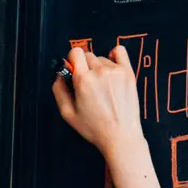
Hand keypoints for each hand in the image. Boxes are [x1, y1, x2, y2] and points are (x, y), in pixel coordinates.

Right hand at [52, 45, 144, 161]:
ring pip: (102, 58)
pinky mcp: (128, 73)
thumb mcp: (68, 114)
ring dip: (100, 67)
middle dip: (86, 67)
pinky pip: (119, 51)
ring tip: (103, 86)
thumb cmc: (96, 128)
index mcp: (83, 80)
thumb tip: (59, 76)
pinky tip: (112, 68)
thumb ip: (59, 91)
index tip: (74, 70)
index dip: (72, 61)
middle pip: (88, 56)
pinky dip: (115, 56)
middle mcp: (99, 71)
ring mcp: (115, 71)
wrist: (121, 135)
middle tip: (89, 85)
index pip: (75, 52)